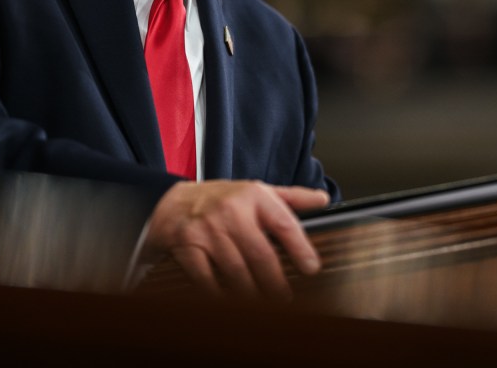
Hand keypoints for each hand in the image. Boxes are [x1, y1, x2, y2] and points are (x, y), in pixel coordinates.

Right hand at [142, 180, 329, 299]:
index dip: (301, 248)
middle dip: (275, 282)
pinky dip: (218, 295)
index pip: (284, 223)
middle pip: (260, 254)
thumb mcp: (256, 190)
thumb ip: (291, 197)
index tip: (312, 269)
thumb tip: (323, 200)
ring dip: (251, 293)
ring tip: (263, 307)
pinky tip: (229, 303)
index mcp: (254, 196)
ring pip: (235, 271)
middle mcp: (231, 211)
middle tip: (286, 299)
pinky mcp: (188, 247)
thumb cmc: (222, 200)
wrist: (173, 203)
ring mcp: (208, 230)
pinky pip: (206, 279)